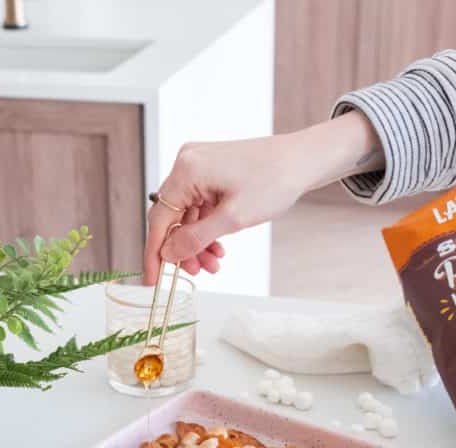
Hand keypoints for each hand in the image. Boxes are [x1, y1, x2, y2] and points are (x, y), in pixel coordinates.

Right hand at [143, 112, 382, 284]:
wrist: (302, 159)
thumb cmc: (273, 181)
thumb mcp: (233, 219)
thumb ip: (195, 239)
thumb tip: (168, 254)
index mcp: (187, 170)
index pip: (159, 219)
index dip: (155, 253)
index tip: (153, 280)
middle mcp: (187, 164)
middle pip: (172, 218)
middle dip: (183, 249)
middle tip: (197, 273)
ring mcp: (199, 166)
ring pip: (187, 216)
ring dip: (197, 243)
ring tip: (214, 263)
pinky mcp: (211, 172)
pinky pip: (199, 207)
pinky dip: (207, 229)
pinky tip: (219, 247)